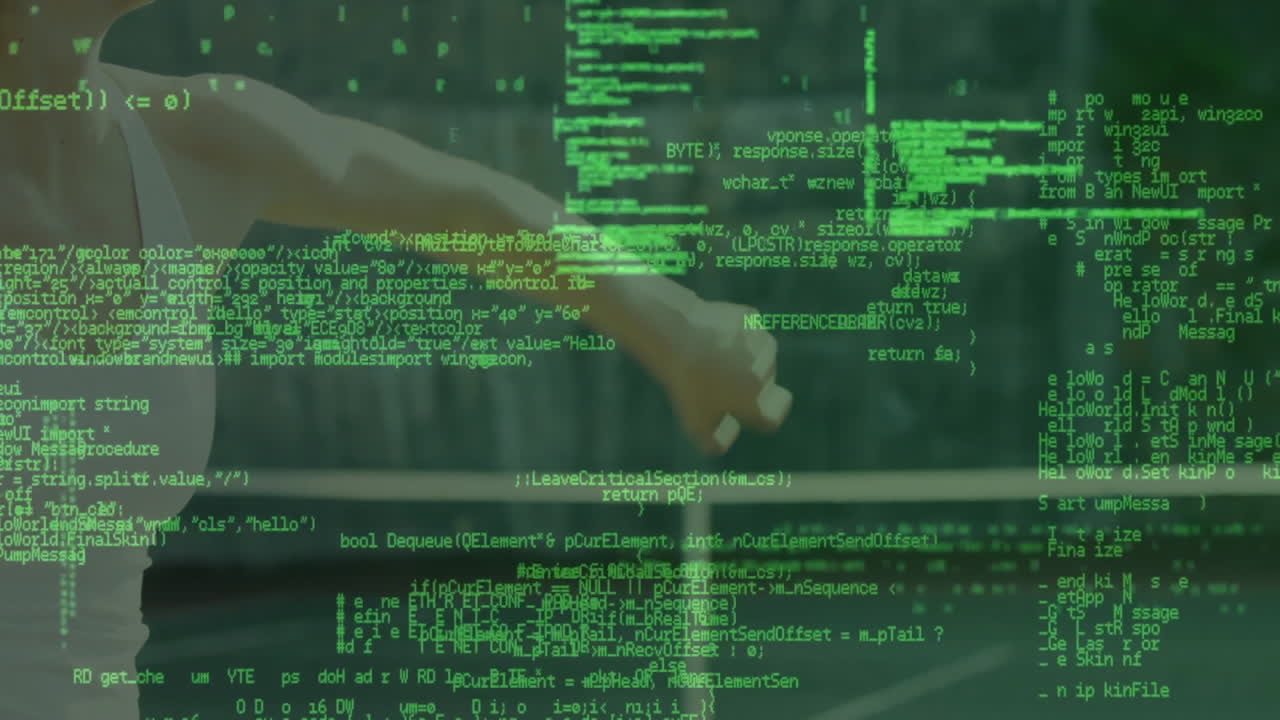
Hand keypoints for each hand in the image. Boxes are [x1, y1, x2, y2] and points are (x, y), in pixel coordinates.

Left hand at [658, 299, 792, 454]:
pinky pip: (746, 329)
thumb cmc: (686, 383)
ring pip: (759, 354)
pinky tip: (713, 335)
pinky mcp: (750, 316)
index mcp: (756, 402)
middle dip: (745, 385)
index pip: (774, 416)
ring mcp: (760, 341)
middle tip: (714, 381)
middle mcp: (766, 372)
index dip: (764, 417)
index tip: (753, 412)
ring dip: (743, 358)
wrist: (677, 337)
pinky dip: (734, 332)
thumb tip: (725, 442)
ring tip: (713, 357)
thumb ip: (714, 443)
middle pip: (762, 384)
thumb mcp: (694, 423)